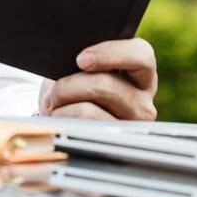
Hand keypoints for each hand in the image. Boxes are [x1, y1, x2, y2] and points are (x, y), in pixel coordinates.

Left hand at [38, 38, 157, 120]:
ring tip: (53, 104)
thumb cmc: (79, 83)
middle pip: (105, 85)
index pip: (140, 55)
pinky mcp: (113, 142)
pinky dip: (62, 119)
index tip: (81, 59)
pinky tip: (60, 118)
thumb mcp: (85, 67)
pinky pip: (81, 128)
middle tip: (54, 90)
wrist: (68, 117)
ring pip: (89, 110)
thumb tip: (76, 60)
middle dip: (69, 85)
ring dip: (62, 104)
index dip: (110, 54)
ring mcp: (131, 125)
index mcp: (142, 70)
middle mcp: (143, 99)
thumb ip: (88, 58)